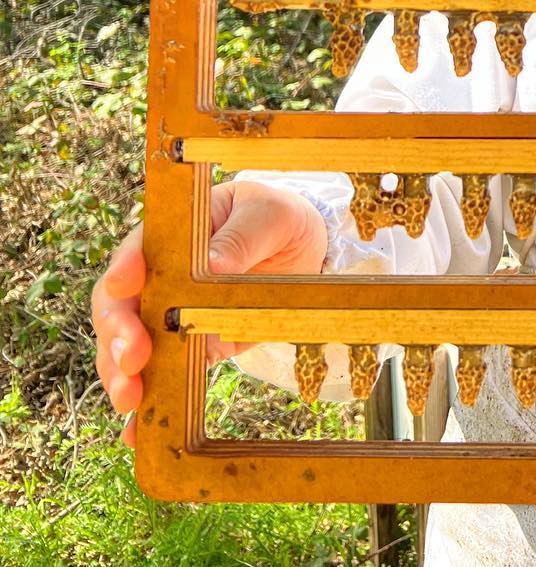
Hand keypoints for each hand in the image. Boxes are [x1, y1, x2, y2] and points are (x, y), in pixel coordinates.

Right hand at [91, 181, 327, 446]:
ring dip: (122, 375)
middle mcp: (158, 278)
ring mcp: (168, 316)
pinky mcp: (190, 347)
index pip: (136, 251)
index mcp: (171, 236)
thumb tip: (214, 265)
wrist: (302, 245)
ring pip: (128, 348)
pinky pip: (161, 376)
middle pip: (120, 307)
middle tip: (132, 358)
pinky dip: (148, 405)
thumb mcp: (269, 216)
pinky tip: (137, 432)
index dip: (125, 270)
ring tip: (129, 400)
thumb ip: (242, 238)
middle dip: (118, 334)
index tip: (123, 287)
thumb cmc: (277, 218)